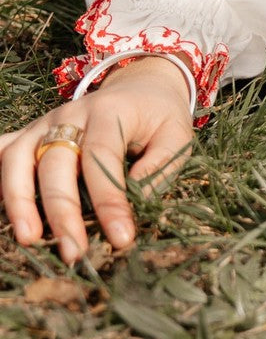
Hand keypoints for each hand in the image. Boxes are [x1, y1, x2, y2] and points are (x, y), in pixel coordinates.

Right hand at [0, 57, 194, 263]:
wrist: (139, 86)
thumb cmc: (158, 117)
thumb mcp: (176, 135)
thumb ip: (160, 166)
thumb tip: (137, 202)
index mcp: (109, 111)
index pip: (102, 158)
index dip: (109, 200)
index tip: (121, 238)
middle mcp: (70, 114)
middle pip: (55, 163)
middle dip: (62, 212)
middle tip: (75, 253)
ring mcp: (45, 123)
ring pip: (17, 158)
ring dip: (19, 200)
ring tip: (28, 239)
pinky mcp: (31, 133)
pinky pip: (3, 150)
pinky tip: (3, 211)